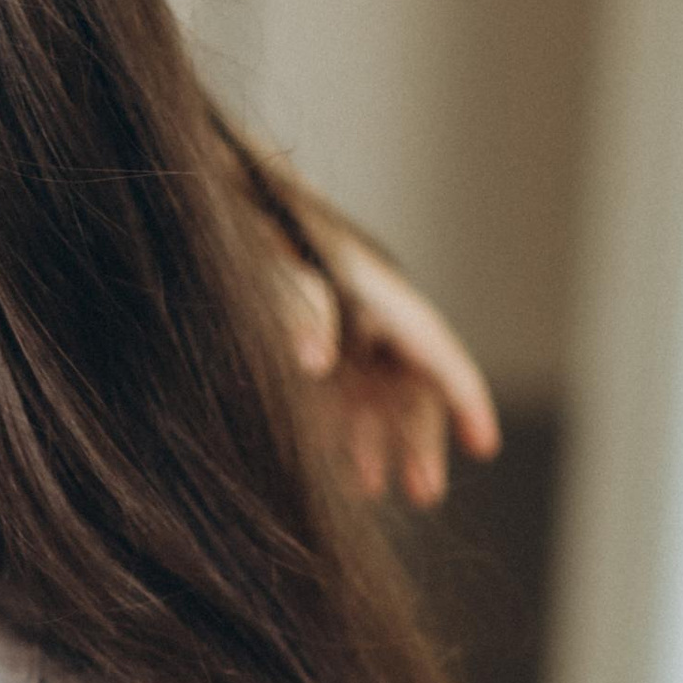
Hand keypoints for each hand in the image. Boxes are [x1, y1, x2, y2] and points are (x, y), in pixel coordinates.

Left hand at [225, 126, 500, 507]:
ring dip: (380, 441)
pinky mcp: (300, 340)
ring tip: (376, 491)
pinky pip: (336, 395)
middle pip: (408, 381)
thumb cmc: (235, 218)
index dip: (462, 397)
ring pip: (375, 393)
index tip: (485, 445)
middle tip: (423, 495)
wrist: (198, 186)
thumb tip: (315, 360)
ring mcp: (335, 325)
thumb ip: (292, 300)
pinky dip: (341, 432)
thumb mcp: (260, 256)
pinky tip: (339, 471)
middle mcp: (365, 307)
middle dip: (417, 438)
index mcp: (372, 285)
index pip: (433, 347)